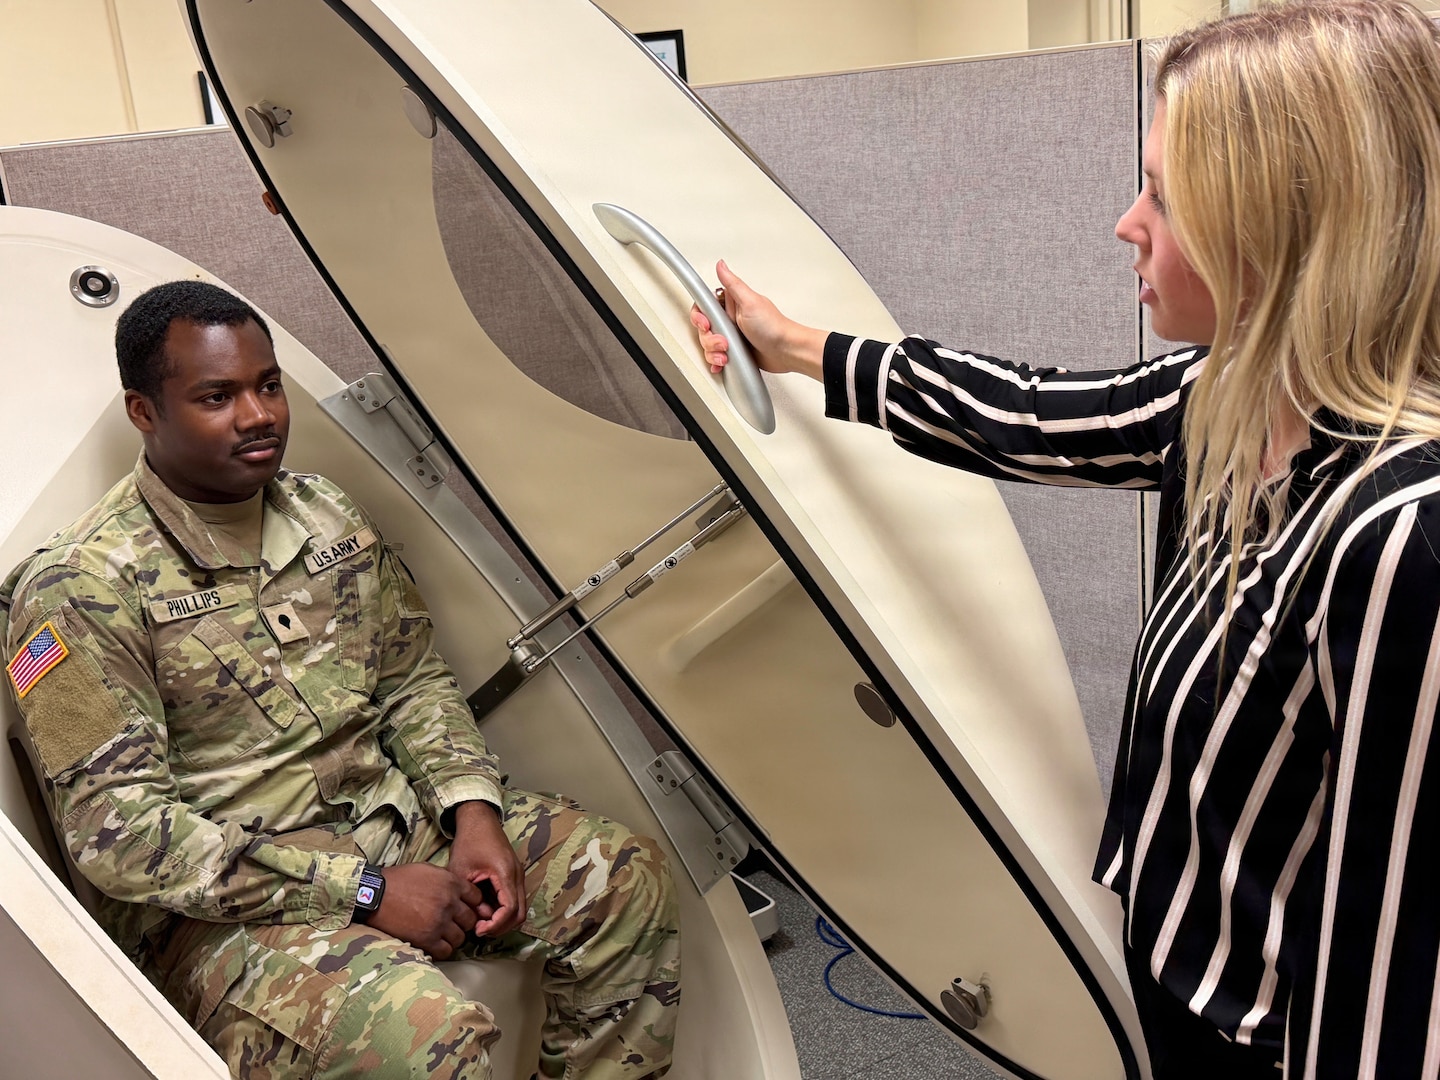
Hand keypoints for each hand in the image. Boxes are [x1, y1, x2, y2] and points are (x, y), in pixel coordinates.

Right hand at [366, 863, 483, 959]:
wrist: (375, 894)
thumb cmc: (399, 879)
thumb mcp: (428, 870)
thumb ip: (448, 880)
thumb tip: (460, 891)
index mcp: (451, 883)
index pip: (477, 898)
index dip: (472, 905)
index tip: (464, 909)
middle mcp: (449, 903)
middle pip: (471, 919)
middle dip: (463, 922)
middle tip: (453, 923)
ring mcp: (439, 922)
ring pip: (460, 937)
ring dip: (453, 937)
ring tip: (442, 934)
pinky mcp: (426, 938)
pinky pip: (445, 951)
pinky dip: (442, 949)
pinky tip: (434, 943)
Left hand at [447, 801, 526, 937]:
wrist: (479, 821)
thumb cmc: (469, 842)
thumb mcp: (461, 871)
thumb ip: (469, 897)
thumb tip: (477, 919)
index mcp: (505, 874)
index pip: (509, 910)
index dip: (495, 925)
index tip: (478, 930)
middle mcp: (517, 876)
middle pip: (519, 914)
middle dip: (501, 927)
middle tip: (480, 930)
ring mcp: (518, 876)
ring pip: (519, 908)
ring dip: (502, 919)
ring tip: (480, 921)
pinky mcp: (514, 875)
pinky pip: (514, 899)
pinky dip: (502, 910)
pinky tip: (484, 909)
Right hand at [689, 260, 826, 379]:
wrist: (786, 352)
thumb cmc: (773, 327)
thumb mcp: (750, 302)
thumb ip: (732, 283)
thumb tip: (721, 265)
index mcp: (731, 305)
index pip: (704, 307)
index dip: (699, 317)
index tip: (707, 325)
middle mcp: (729, 320)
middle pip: (703, 329)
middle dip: (709, 339)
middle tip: (724, 342)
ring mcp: (731, 337)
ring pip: (708, 345)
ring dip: (714, 352)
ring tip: (727, 354)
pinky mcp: (734, 352)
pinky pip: (716, 357)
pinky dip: (716, 362)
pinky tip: (723, 363)